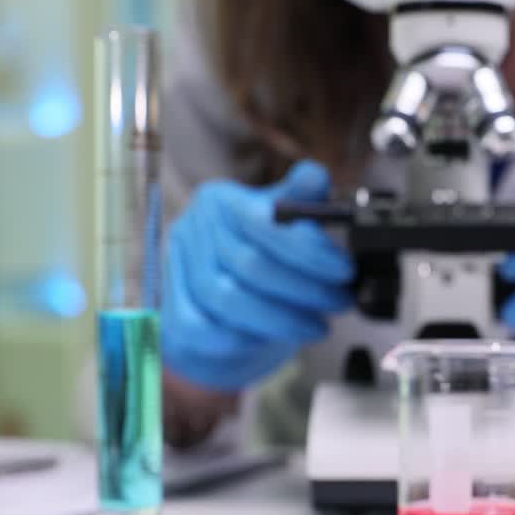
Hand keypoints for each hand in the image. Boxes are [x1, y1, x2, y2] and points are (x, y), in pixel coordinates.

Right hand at [161, 160, 352, 392]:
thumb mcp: (282, 223)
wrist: (221, 311)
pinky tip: (273, 339)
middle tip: (339, 302)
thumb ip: (300, 201)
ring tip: (317, 325)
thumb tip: (316, 175)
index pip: (263, 221)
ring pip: (227, 298)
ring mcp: (175, 271)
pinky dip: (242, 337)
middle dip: (304, 289)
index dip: (307, 249)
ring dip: (280, 318)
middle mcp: (192, 229)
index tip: (344, 270)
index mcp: (221, 200)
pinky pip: (203, 328)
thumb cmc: (258, 260)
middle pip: (248, 263)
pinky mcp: (170, 312)